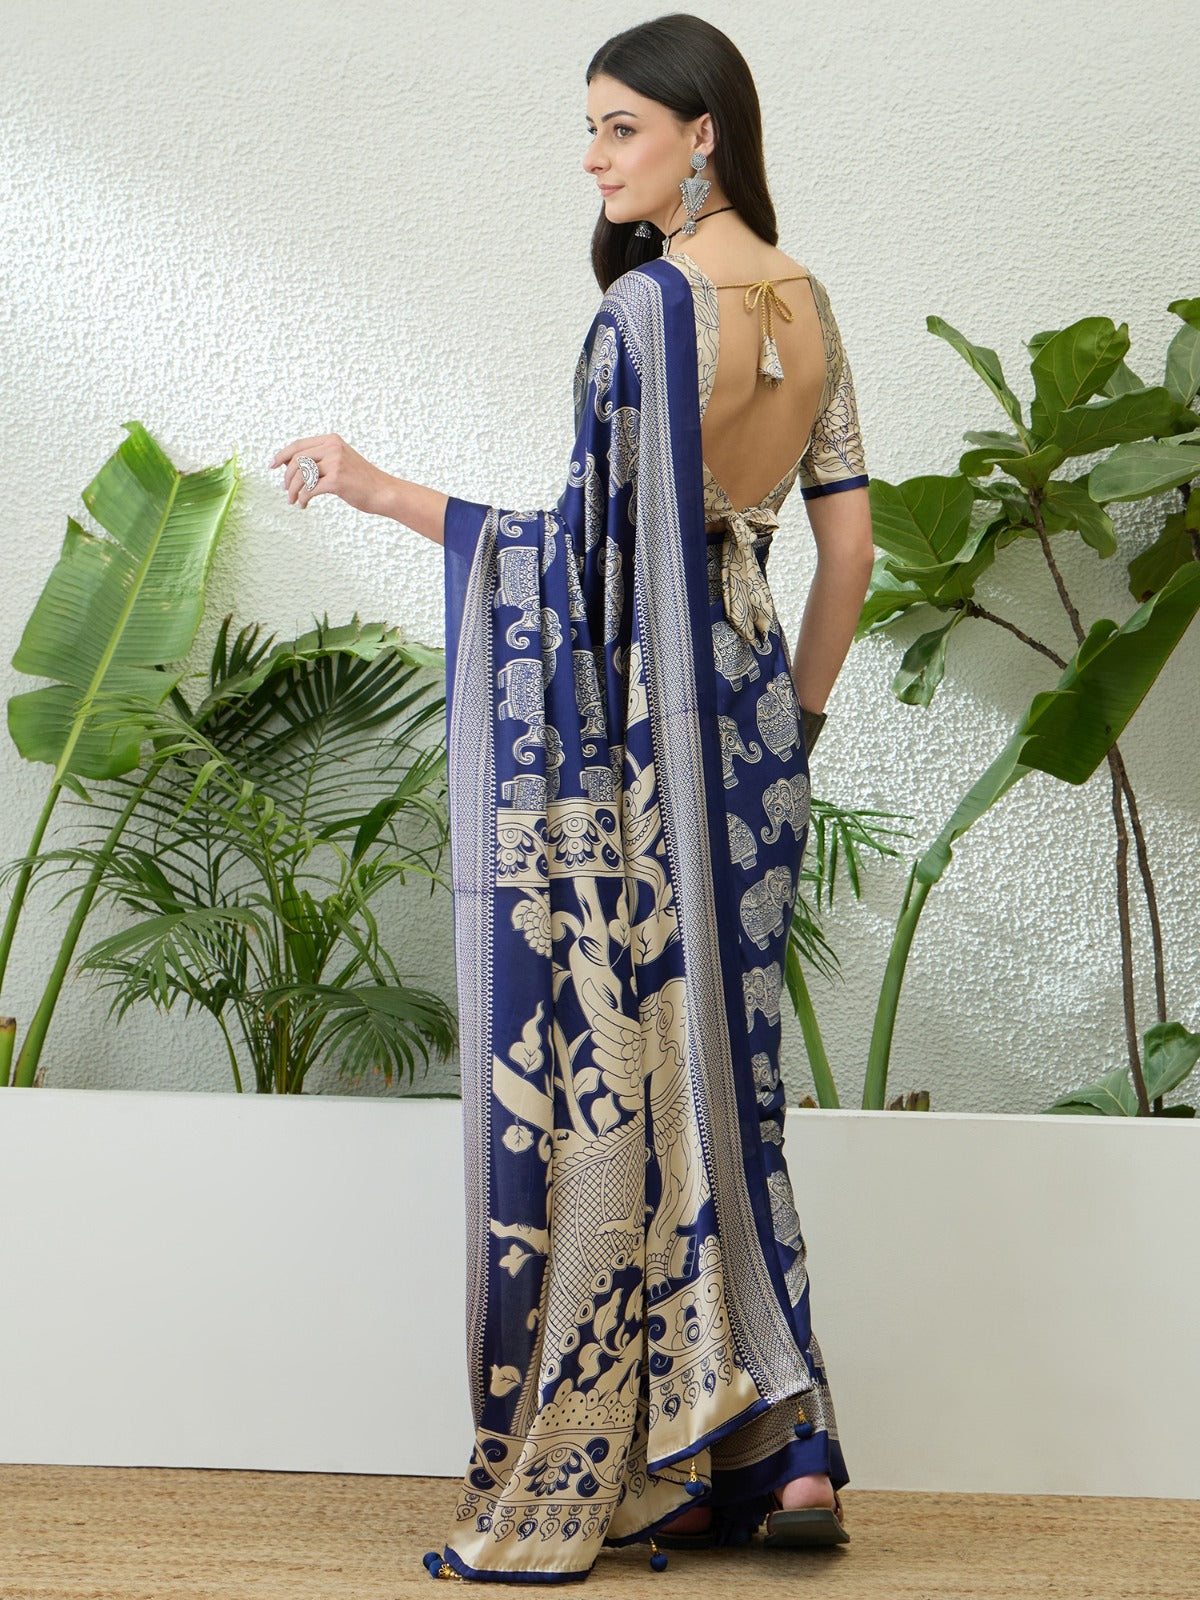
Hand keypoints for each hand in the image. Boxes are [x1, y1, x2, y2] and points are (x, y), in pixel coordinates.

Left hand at [268, 434, 389, 515]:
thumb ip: (319, 458)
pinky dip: (302, 499)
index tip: (272, 465)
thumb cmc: (361, 480)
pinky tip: (303, 505)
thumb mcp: (340, 461)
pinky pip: (309, 490)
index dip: (281, 455)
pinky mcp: (337, 480)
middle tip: (285, 490)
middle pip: (296, 460)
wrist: (383, 492)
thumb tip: (288, 463)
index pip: (298, 445)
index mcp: (332, 440)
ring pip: (300, 475)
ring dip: (292, 490)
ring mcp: (335, 463)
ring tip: (293, 500)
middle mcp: (333, 448)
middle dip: (286, 477)